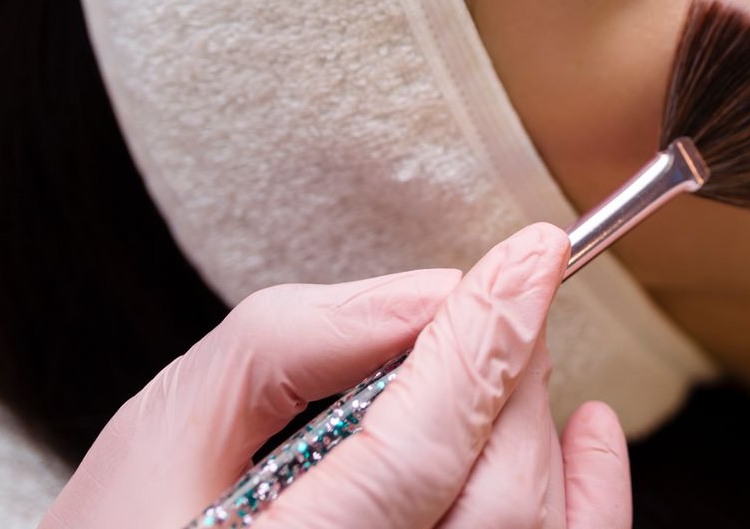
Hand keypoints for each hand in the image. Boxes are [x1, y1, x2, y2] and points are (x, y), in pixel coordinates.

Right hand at [41, 223, 631, 528]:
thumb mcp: (162, 437)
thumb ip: (286, 348)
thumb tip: (426, 296)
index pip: (418, 448)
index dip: (484, 337)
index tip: (533, 252)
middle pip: (494, 493)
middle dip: (510, 376)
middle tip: (503, 301)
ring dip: (540, 429)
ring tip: (516, 355)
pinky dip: (587, 496)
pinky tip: (584, 429)